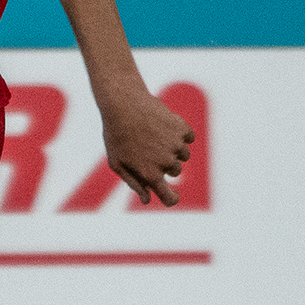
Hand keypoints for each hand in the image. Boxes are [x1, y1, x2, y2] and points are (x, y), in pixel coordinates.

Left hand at [98, 87, 193, 205]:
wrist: (123, 104)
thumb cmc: (116, 135)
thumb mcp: (117, 162)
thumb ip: (134, 183)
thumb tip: (147, 200)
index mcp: (150, 174)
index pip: (169, 198)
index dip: (171, 198)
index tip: (171, 196)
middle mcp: (166, 162)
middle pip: (175, 171)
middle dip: (164, 164)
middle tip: (147, 148)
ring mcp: (177, 145)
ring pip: (183, 155)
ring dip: (173, 149)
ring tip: (153, 136)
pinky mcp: (183, 129)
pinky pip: (188, 138)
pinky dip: (179, 134)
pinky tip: (163, 126)